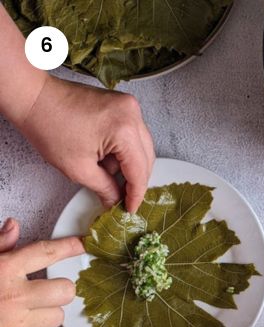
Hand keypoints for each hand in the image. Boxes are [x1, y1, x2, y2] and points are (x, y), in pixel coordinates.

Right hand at [0, 218, 83, 326]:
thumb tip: (14, 226)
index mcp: (4, 270)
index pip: (45, 252)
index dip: (68, 247)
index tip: (82, 245)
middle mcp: (14, 296)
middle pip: (65, 290)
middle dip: (60, 287)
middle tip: (46, 287)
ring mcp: (15, 324)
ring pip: (58, 316)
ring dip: (49, 311)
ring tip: (30, 307)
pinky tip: (21, 324)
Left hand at [20, 76, 154, 212]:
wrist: (33, 98)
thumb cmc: (49, 127)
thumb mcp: (79, 169)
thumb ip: (104, 188)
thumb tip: (116, 200)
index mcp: (124, 130)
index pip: (139, 170)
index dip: (136, 194)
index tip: (130, 208)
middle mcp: (132, 114)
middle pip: (147, 157)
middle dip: (135, 180)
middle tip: (123, 199)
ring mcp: (128, 106)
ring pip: (142, 147)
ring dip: (129, 165)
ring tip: (108, 176)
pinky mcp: (122, 104)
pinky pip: (133, 134)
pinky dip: (125, 151)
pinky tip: (108, 160)